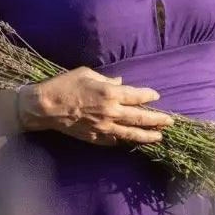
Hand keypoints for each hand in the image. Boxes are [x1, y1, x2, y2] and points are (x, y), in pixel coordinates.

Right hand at [28, 67, 174, 145]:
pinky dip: (122, 140)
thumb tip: (120, 82)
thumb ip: (106, 80)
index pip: (137, 96)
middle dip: (157, 120)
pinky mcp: (94, 138)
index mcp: (110, 94)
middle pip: (140, 118)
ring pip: (130, 134)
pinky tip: (128, 140)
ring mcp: (103, 128)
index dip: (149, 96)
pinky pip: (112, 140)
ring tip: (159, 137)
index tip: (157, 96)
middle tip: (170, 121)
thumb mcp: (87, 74)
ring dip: (146, 135)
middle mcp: (111, 112)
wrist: (44, 108)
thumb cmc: (64, 85)